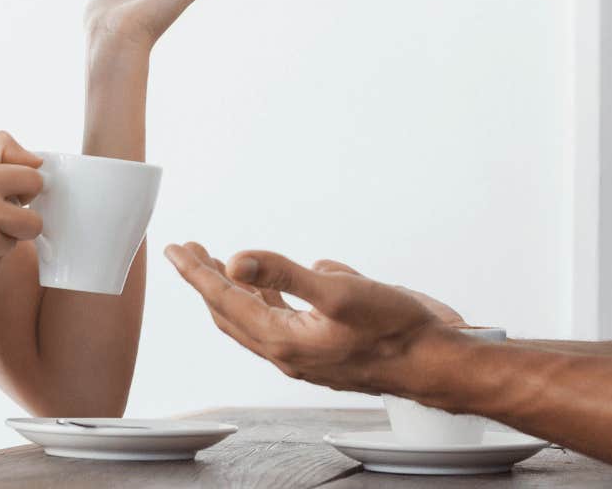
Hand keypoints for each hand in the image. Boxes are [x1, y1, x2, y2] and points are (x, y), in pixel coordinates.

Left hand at [162, 242, 451, 394]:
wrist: (435, 363)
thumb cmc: (397, 332)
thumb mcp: (341, 293)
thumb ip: (286, 275)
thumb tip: (237, 262)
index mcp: (284, 340)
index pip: (225, 300)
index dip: (197, 272)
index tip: (177, 249)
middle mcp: (288, 351)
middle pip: (232, 313)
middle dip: (207, 281)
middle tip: (190, 252)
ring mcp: (306, 353)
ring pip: (255, 321)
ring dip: (234, 293)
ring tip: (220, 268)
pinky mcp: (324, 348)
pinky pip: (285, 322)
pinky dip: (270, 302)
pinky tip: (280, 287)